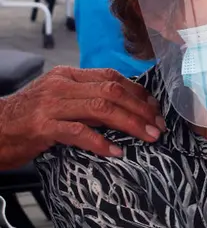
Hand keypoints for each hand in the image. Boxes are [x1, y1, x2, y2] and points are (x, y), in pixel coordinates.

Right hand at [0, 67, 163, 169]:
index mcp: (68, 76)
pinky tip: (116, 152)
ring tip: (148, 137)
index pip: (112, 77)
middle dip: (141, 108)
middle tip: (158, 125)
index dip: (138, 92)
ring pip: (101, 109)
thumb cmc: (27, 119)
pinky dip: (101, 142)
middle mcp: (61, 85)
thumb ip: (87, 101)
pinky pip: (78, 132)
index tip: (155, 108)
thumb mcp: (59, 102)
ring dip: (130, 123)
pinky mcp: (42, 127)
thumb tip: (123, 110)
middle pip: (112, 91)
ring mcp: (51, 105)